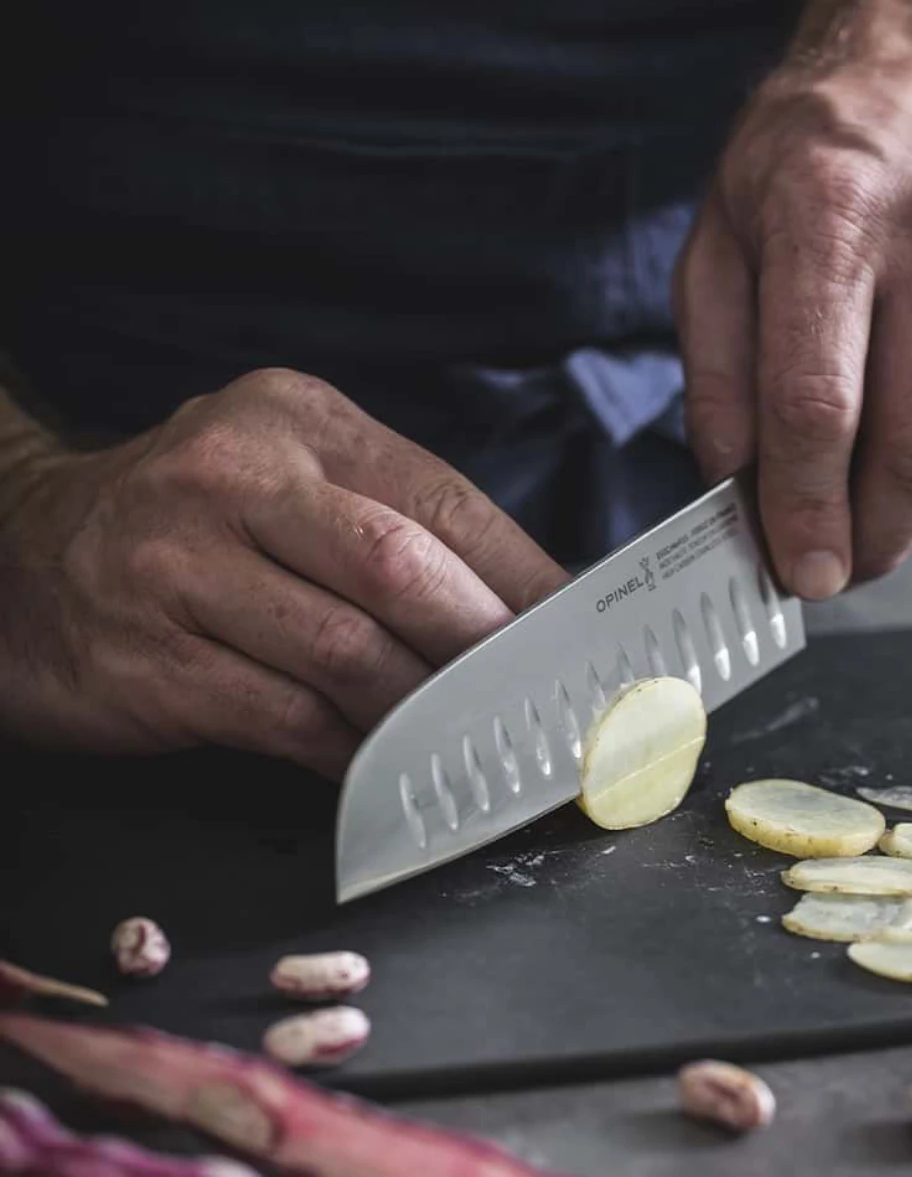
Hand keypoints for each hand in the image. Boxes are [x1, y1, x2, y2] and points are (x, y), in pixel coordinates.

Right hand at [0, 369, 567, 777]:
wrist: (17, 552)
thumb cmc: (189, 523)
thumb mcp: (285, 481)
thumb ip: (389, 524)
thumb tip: (518, 603)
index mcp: (297, 421)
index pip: (443, 499)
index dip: (525, 576)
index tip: (579, 633)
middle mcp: (235, 477)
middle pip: (402, 567)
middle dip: (490, 645)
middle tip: (546, 696)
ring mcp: (180, 566)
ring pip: (350, 653)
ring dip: (431, 711)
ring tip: (481, 738)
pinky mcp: (147, 660)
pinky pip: (287, 719)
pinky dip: (357, 752)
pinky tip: (393, 766)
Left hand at [676, 46, 911, 596]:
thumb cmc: (808, 159)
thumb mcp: (718, 243)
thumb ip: (716, 369)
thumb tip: (735, 482)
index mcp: (832, 216)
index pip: (818, 403)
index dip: (804, 508)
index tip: (796, 570)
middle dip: (871, 539)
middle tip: (834, 569)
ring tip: (873, 528)